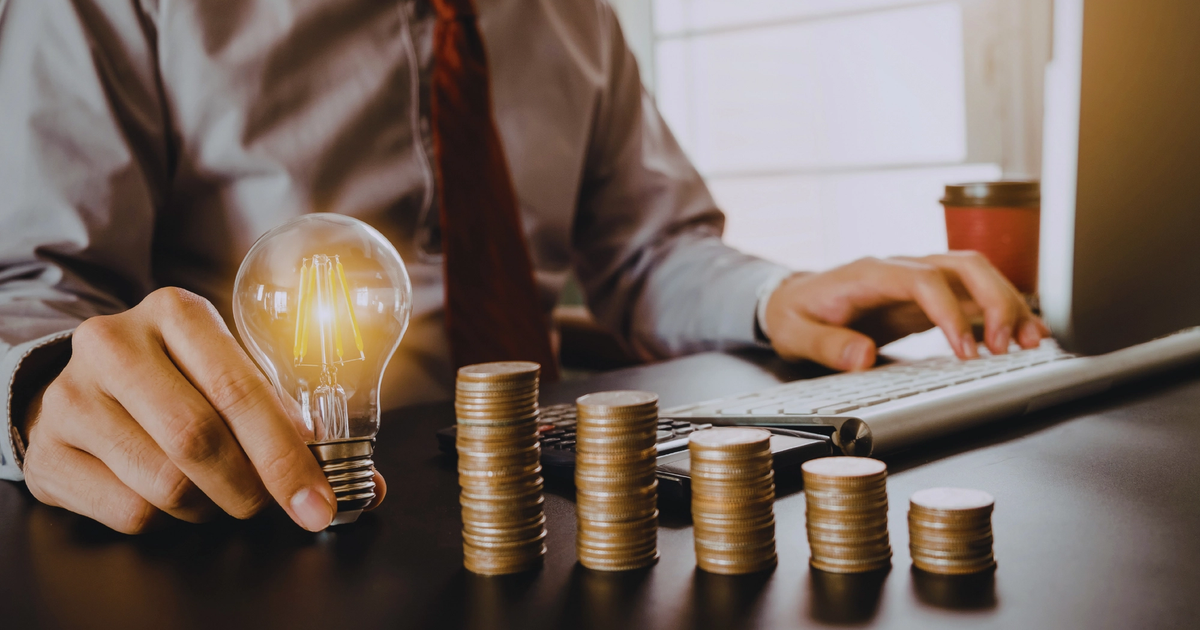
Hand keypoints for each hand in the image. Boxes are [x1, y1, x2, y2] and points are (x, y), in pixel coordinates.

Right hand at [19, 287, 384, 532]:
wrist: (83, 387)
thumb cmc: (179, 382)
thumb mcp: (227, 375)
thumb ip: (291, 421)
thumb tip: (368, 486)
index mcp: (177, 313)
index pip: (240, 390)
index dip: (286, 455)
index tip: (319, 500)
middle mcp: (115, 344)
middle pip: (198, 439)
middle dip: (250, 488)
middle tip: (268, 505)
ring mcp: (71, 397)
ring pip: (164, 484)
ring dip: (208, 506)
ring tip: (215, 492)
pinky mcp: (46, 452)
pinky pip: (128, 511)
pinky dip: (164, 520)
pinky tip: (164, 495)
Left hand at [764, 252, 1049, 370]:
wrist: (794, 300)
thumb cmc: (797, 314)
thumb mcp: (797, 333)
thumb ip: (827, 345)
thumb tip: (863, 355)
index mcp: (870, 274)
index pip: (923, 280)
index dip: (950, 312)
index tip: (966, 351)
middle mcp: (901, 269)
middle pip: (963, 266)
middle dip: (995, 301)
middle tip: (1010, 346)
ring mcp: (919, 279)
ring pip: (977, 276)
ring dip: (1008, 304)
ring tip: (1032, 343)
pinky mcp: (929, 296)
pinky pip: (973, 296)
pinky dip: (1001, 313)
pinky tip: (1023, 336)